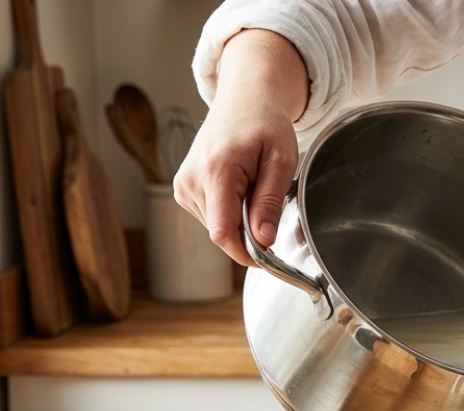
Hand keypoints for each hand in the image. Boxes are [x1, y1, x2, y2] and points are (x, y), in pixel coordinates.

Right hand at [173, 30, 308, 264]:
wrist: (244, 101)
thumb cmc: (265, 125)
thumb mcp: (281, 161)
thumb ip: (269, 202)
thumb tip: (263, 240)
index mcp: (216, 171)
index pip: (223, 233)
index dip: (248, 252)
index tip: (270, 257)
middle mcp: (192, 180)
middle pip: (222, 234)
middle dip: (249, 233)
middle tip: (269, 206)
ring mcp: (183, 185)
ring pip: (217, 229)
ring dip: (240, 221)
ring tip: (253, 188)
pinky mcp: (182, 189)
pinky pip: (211, 218)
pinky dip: (229, 212)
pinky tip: (239, 188)